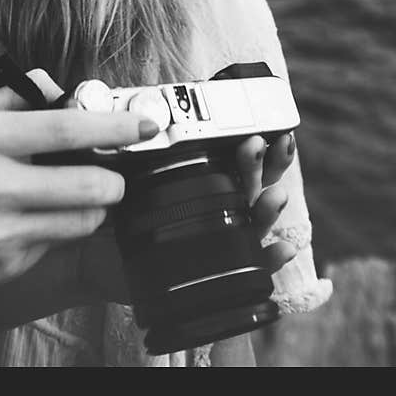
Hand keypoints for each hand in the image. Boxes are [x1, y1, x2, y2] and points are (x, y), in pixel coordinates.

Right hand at [0, 70, 160, 300]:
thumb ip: (11, 96)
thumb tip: (58, 87)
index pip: (65, 130)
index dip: (113, 128)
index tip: (142, 124)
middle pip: (88, 186)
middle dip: (115, 180)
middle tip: (113, 172)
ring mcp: (0, 233)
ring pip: (82, 221)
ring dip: (91, 206)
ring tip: (69, 194)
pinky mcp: (5, 266)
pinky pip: (55, 244)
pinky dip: (55, 229)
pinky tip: (27, 219)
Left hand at [77, 129, 297, 301]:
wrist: (113, 263)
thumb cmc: (128, 218)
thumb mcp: (134, 181)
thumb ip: (140, 155)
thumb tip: (138, 123)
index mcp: (208, 182)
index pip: (237, 159)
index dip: (258, 146)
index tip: (269, 131)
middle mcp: (224, 207)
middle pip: (251, 182)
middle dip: (260, 164)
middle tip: (255, 146)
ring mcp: (229, 239)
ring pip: (257, 219)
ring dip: (269, 206)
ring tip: (274, 195)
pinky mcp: (225, 271)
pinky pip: (254, 265)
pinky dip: (271, 257)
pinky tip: (283, 248)